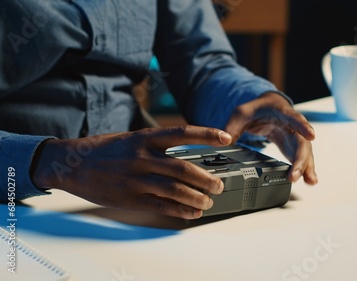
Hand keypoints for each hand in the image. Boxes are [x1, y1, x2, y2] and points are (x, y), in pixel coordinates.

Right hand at [31, 126, 232, 218]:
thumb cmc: (105, 150)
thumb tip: (185, 158)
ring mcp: (136, 178)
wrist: (72, 164)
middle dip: (206, 178)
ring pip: (175, 189)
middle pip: (184, 167)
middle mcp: (142, 157)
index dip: (207, 134)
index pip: (182, 132)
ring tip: (208, 202)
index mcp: (145, 138)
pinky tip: (192, 213)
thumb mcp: (131, 139)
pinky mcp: (130, 198)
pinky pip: (161, 206)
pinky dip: (181, 211)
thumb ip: (157, 146)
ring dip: (197, 198)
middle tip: (218, 184)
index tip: (226, 138)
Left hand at [224, 92, 317, 184]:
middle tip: (295, 175)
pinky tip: (309, 180)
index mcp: (281, 112)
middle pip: (300, 141)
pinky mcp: (292, 147)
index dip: (302, 126)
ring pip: (304, 152)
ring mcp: (294, 137)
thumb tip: (225, 141)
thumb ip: (232, 126)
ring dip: (307, 167)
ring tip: (310, 181)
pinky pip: (301, 158)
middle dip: (300, 159)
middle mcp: (292, 125)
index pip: (293, 118)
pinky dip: (305, 169)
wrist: (266, 108)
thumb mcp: (240, 114)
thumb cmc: (256, 110)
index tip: (311, 135)